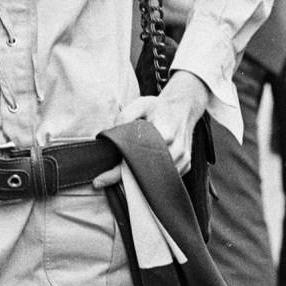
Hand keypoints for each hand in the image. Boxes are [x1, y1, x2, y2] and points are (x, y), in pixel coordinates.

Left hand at [93, 70, 211, 185]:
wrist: (184, 107)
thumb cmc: (159, 107)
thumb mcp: (141, 103)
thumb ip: (124, 116)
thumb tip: (109, 136)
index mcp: (164, 134)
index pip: (136, 161)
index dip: (116, 173)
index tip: (98, 181)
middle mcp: (176, 150)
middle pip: (146, 174)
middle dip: (126, 178)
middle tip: (108, 177)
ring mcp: (183, 159)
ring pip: (157, 179)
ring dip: (140, 179)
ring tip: (128, 170)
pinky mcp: (187, 164)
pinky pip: (167, 177)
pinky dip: (154, 176)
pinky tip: (146, 166)